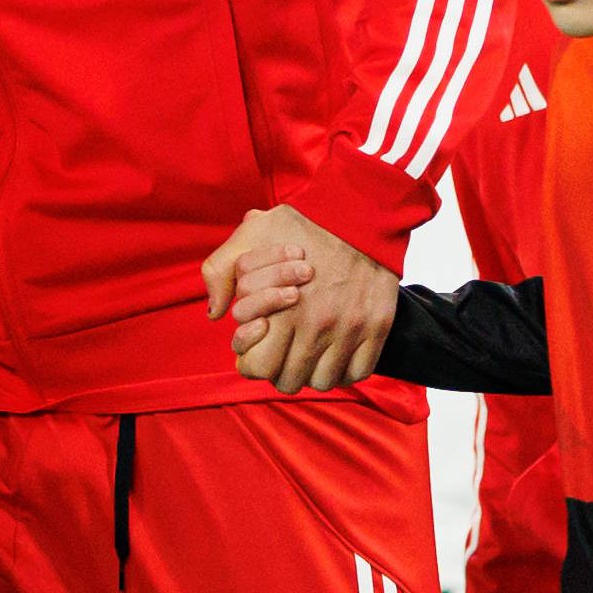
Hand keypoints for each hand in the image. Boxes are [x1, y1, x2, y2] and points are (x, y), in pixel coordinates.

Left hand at [201, 204, 395, 389]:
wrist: (360, 211)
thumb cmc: (301, 224)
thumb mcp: (250, 236)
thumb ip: (219, 271)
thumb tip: (215, 313)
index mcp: (283, 310)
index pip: (258, 368)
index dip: (252, 362)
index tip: (258, 349)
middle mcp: (317, 326)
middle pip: (289, 381)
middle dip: (279, 371)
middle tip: (282, 354)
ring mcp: (350, 330)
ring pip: (323, 382)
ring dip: (311, 373)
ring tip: (308, 354)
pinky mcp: (377, 327)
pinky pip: (358, 373)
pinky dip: (344, 371)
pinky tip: (334, 355)